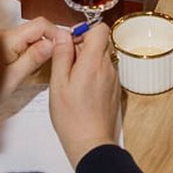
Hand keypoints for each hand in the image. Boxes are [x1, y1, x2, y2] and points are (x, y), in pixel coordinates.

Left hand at [0, 17, 63, 118]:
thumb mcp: (14, 78)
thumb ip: (34, 58)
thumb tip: (53, 43)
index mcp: (9, 39)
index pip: (41, 24)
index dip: (58, 34)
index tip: (66, 48)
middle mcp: (5, 35)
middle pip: (37, 28)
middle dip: (52, 41)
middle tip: (60, 59)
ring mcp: (1, 41)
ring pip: (31, 36)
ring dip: (42, 47)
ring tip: (49, 65)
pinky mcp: (0, 48)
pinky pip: (22, 44)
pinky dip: (32, 51)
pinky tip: (34, 66)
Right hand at [48, 23, 118, 167]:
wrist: (91, 143)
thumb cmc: (71, 117)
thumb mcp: (58, 83)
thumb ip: (61, 55)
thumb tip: (63, 34)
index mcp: (93, 62)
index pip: (100, 29)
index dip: (84, 31)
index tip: (70, 43)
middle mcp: (108, 68)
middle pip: (101, 43)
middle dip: (83, 47)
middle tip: (66, 65)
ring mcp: (114, 79)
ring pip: (102, 58)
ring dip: (88, 62)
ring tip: (72, 81)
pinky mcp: (115, 90)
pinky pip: (105, 72)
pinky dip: (93, 75)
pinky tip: (81, 91)